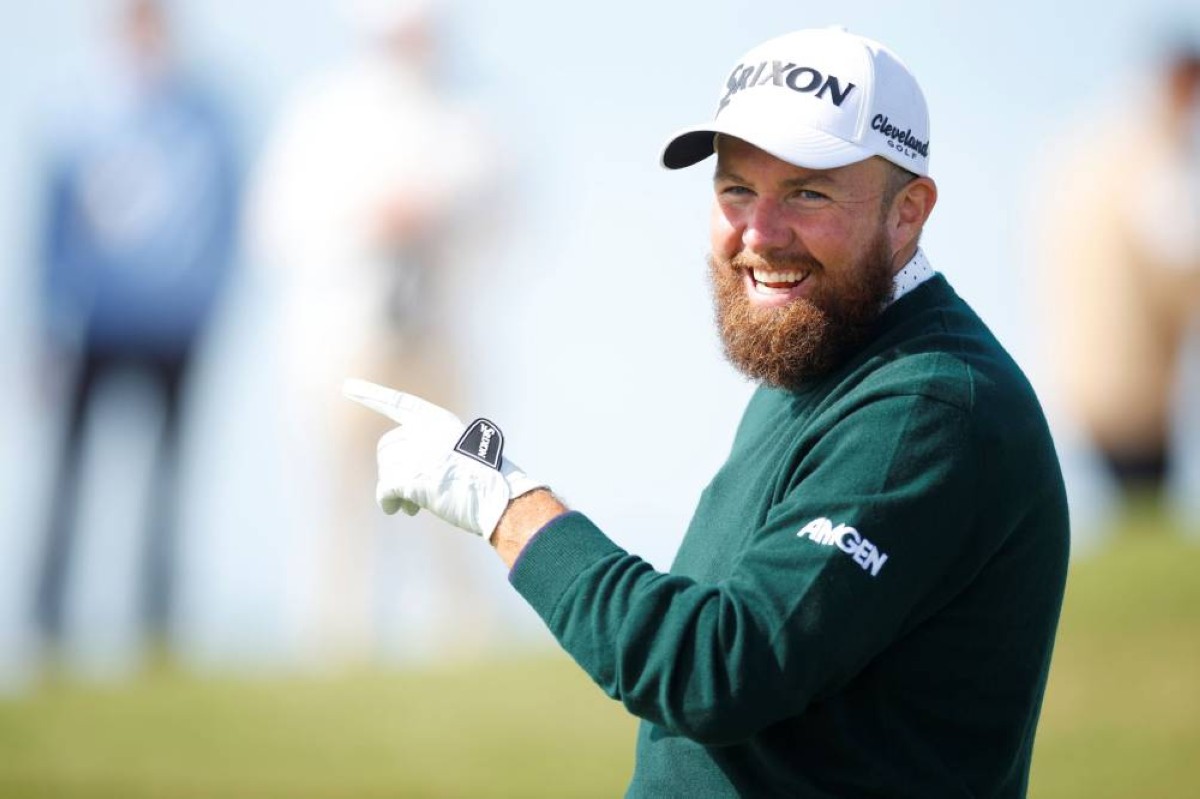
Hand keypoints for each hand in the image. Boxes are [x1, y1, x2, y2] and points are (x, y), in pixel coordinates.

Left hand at [342, 378, 545, 538]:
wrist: (501, 500)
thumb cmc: (485, 483)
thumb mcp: (458, 452)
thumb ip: (428, 451)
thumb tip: (394, 477)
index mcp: (439, 421)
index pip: (398, 403)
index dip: (371, 395)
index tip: (346, 387)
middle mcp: (426, 431)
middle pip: (386, 448)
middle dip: (392, 470)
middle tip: (408, 492)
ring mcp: (419, 453)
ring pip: (385, 471)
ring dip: (394, 491)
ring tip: (412, 506)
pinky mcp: (413, 476)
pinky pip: (384, 489)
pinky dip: (387, 502)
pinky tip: (399, 510)